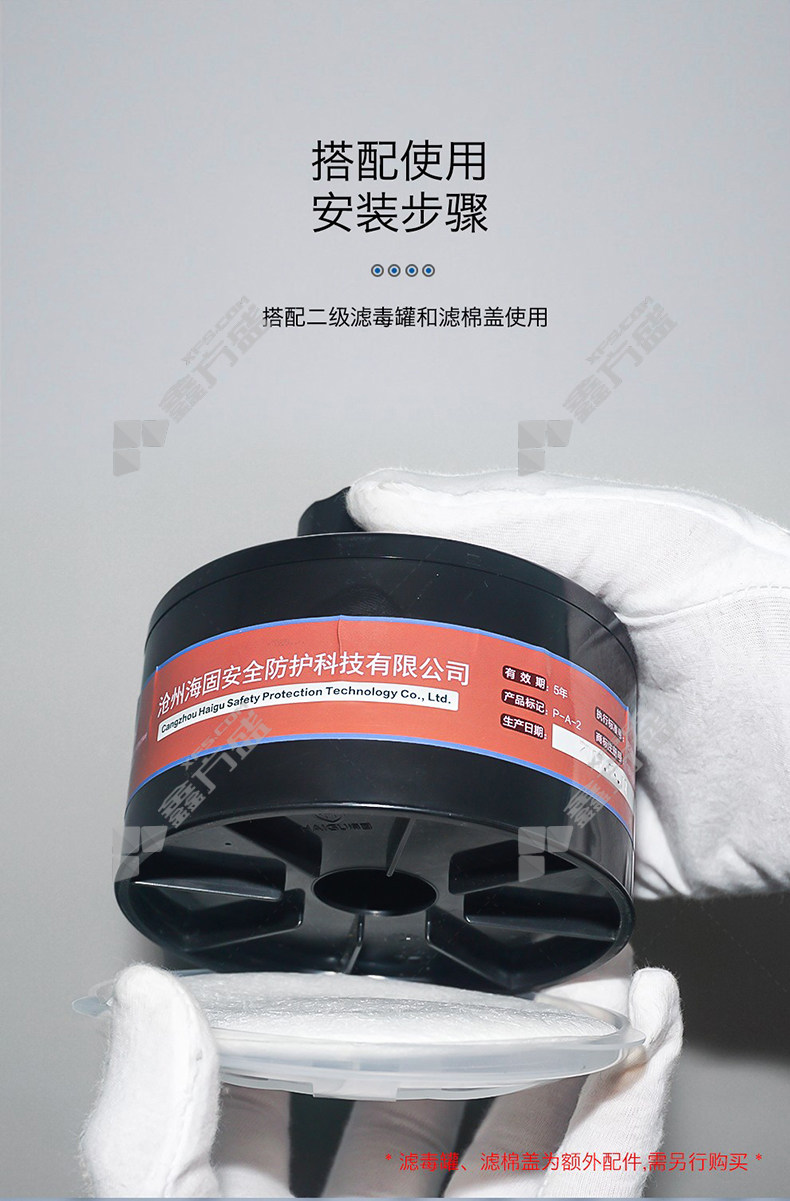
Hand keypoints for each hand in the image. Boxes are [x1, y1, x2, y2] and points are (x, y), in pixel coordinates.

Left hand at [80, 956, 680, 1197]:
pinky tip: (643, 1048)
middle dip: (470, 1020)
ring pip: (521, 1147)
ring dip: (572, 1054)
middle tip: (506, 946)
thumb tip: (144, 995)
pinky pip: (587, 1199)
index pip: (275, 1095)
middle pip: (420, 1109)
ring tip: (603, 968)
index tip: (350, 934)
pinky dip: (621, 1120)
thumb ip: (147, 1139)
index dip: (316, 1007)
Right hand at [347, 467, 789, 899]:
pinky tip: (423, 850)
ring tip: (343, 776)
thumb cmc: (767, 620)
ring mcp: (580, 769)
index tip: (314, 609)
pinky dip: (481, 864)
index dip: (386, 601)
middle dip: (388, 699)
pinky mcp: (602, 848)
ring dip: (421, 785)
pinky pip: (523, 864)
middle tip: (311, 701)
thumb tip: (383, 497)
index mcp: (568, 603)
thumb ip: (518, 515)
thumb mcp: (643, 536)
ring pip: (471, 783)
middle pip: (449, 692)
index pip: (451, 596)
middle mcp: (564, 684)